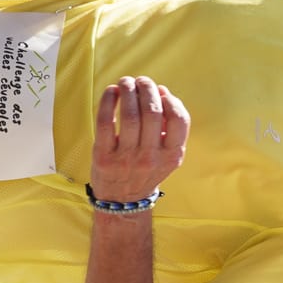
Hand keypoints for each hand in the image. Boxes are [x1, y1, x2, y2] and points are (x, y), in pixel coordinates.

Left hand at [89, 76, 189, 204]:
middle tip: (141, 81)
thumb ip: (169, 127)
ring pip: (130, 115)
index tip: (161, 92)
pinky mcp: (103, 157)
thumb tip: (161, 91)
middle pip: (152, 112)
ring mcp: (126, 158)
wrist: (123, 200)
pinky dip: (108, 101)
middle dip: (147, 88)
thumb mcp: (167, 155)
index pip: (179, 120)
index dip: (171, 100)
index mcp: (172, 156)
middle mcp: (151, 158)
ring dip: (128, 90)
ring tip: (126, 82)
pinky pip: (105, 122)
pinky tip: (111, 91)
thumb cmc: (146, 168)